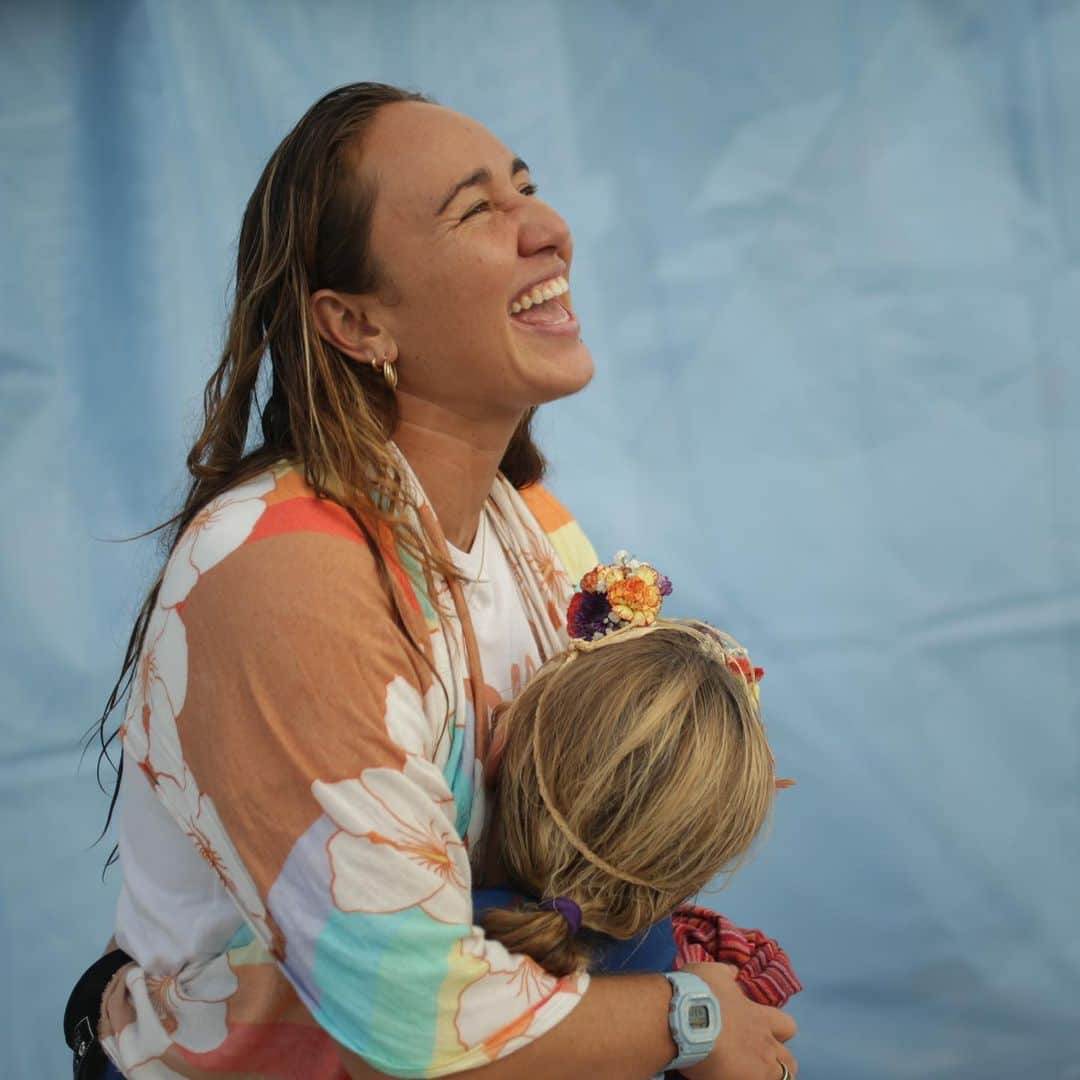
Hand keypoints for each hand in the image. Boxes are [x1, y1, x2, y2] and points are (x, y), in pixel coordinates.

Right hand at [680, 963, 796, 1079]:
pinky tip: (734, 1076)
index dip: (779, 1031)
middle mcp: (764, 1043)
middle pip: (790, 1061)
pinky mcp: (745, 1079)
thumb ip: (728, 974)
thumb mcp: (715, 972)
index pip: (788, 1026)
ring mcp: (758, 1066)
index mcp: (759, 1016)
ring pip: (784, 1078)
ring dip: (772, 1076)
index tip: (765, 1032)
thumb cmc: (698, 992)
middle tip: (760, 1061)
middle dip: (780, 1062)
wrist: (684, 1016)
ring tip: (751, 1073)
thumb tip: (734, 972)